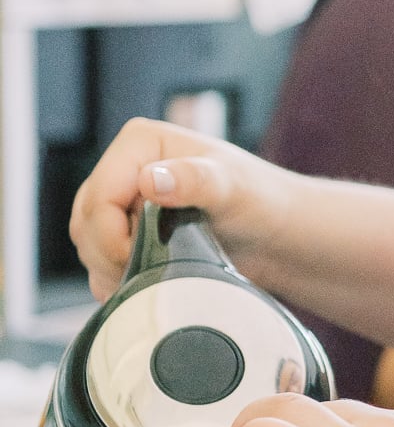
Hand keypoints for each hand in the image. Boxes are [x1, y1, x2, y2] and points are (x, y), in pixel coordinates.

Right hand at [70, 118, 290, 300]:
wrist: (274, 233)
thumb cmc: (259, 200)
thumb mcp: (232, 187)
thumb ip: (195, 180)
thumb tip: (151, 180)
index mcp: (140, 143)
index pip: (98, 196)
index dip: (111, 235)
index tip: (140, 256)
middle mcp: (125, 168)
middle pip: (85, 221)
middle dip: (109, 254)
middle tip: (147, 269)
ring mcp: (124, 201)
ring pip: (87, 242)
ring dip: (110, 269)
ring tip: (152, 275)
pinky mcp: (128, 230)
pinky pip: (98, 259)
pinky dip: (113, 277)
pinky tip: (142, 283)